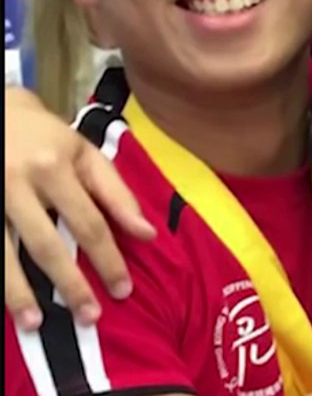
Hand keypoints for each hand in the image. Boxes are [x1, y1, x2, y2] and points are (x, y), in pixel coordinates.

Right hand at [4, 87, 155, 329]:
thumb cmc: (45, 137)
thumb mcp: (85, 153)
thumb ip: (116, 193)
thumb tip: (147, 233)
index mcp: (54, 166)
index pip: (89, 222)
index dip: (107, 259)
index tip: (123, 290)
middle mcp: (18, 183)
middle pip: (46, 244)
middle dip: (68, 284)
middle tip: (89, 317)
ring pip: (3, 254)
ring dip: (18, 294)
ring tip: (35, 324)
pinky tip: (6, 304)